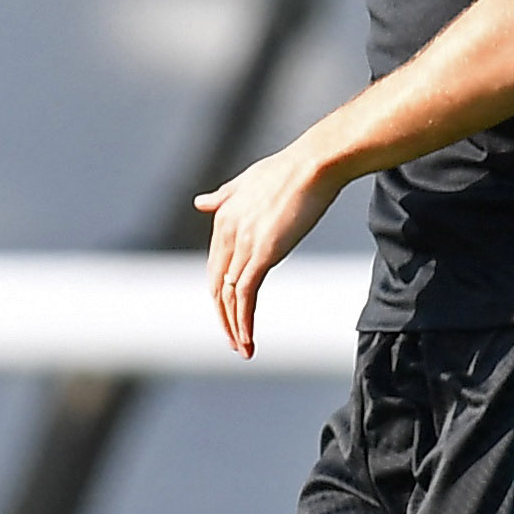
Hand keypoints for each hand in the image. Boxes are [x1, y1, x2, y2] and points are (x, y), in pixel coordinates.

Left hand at [193, 139, 345, 356]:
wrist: (314, 164)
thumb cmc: (289, 169)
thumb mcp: (246, 181)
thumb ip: (222, 196)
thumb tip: (200, 202)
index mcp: (222, 217)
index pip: (216, 266)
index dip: (222, 294)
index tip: (231, 313)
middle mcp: (226, 232)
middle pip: (217, 286)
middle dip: (223, 317)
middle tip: (234, 340)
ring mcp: (242, 244)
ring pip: (230, 296)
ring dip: (234, 326)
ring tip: (242, 348)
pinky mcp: (261, 254)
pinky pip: (246, 296)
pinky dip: (244, 321)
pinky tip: (248, 339)